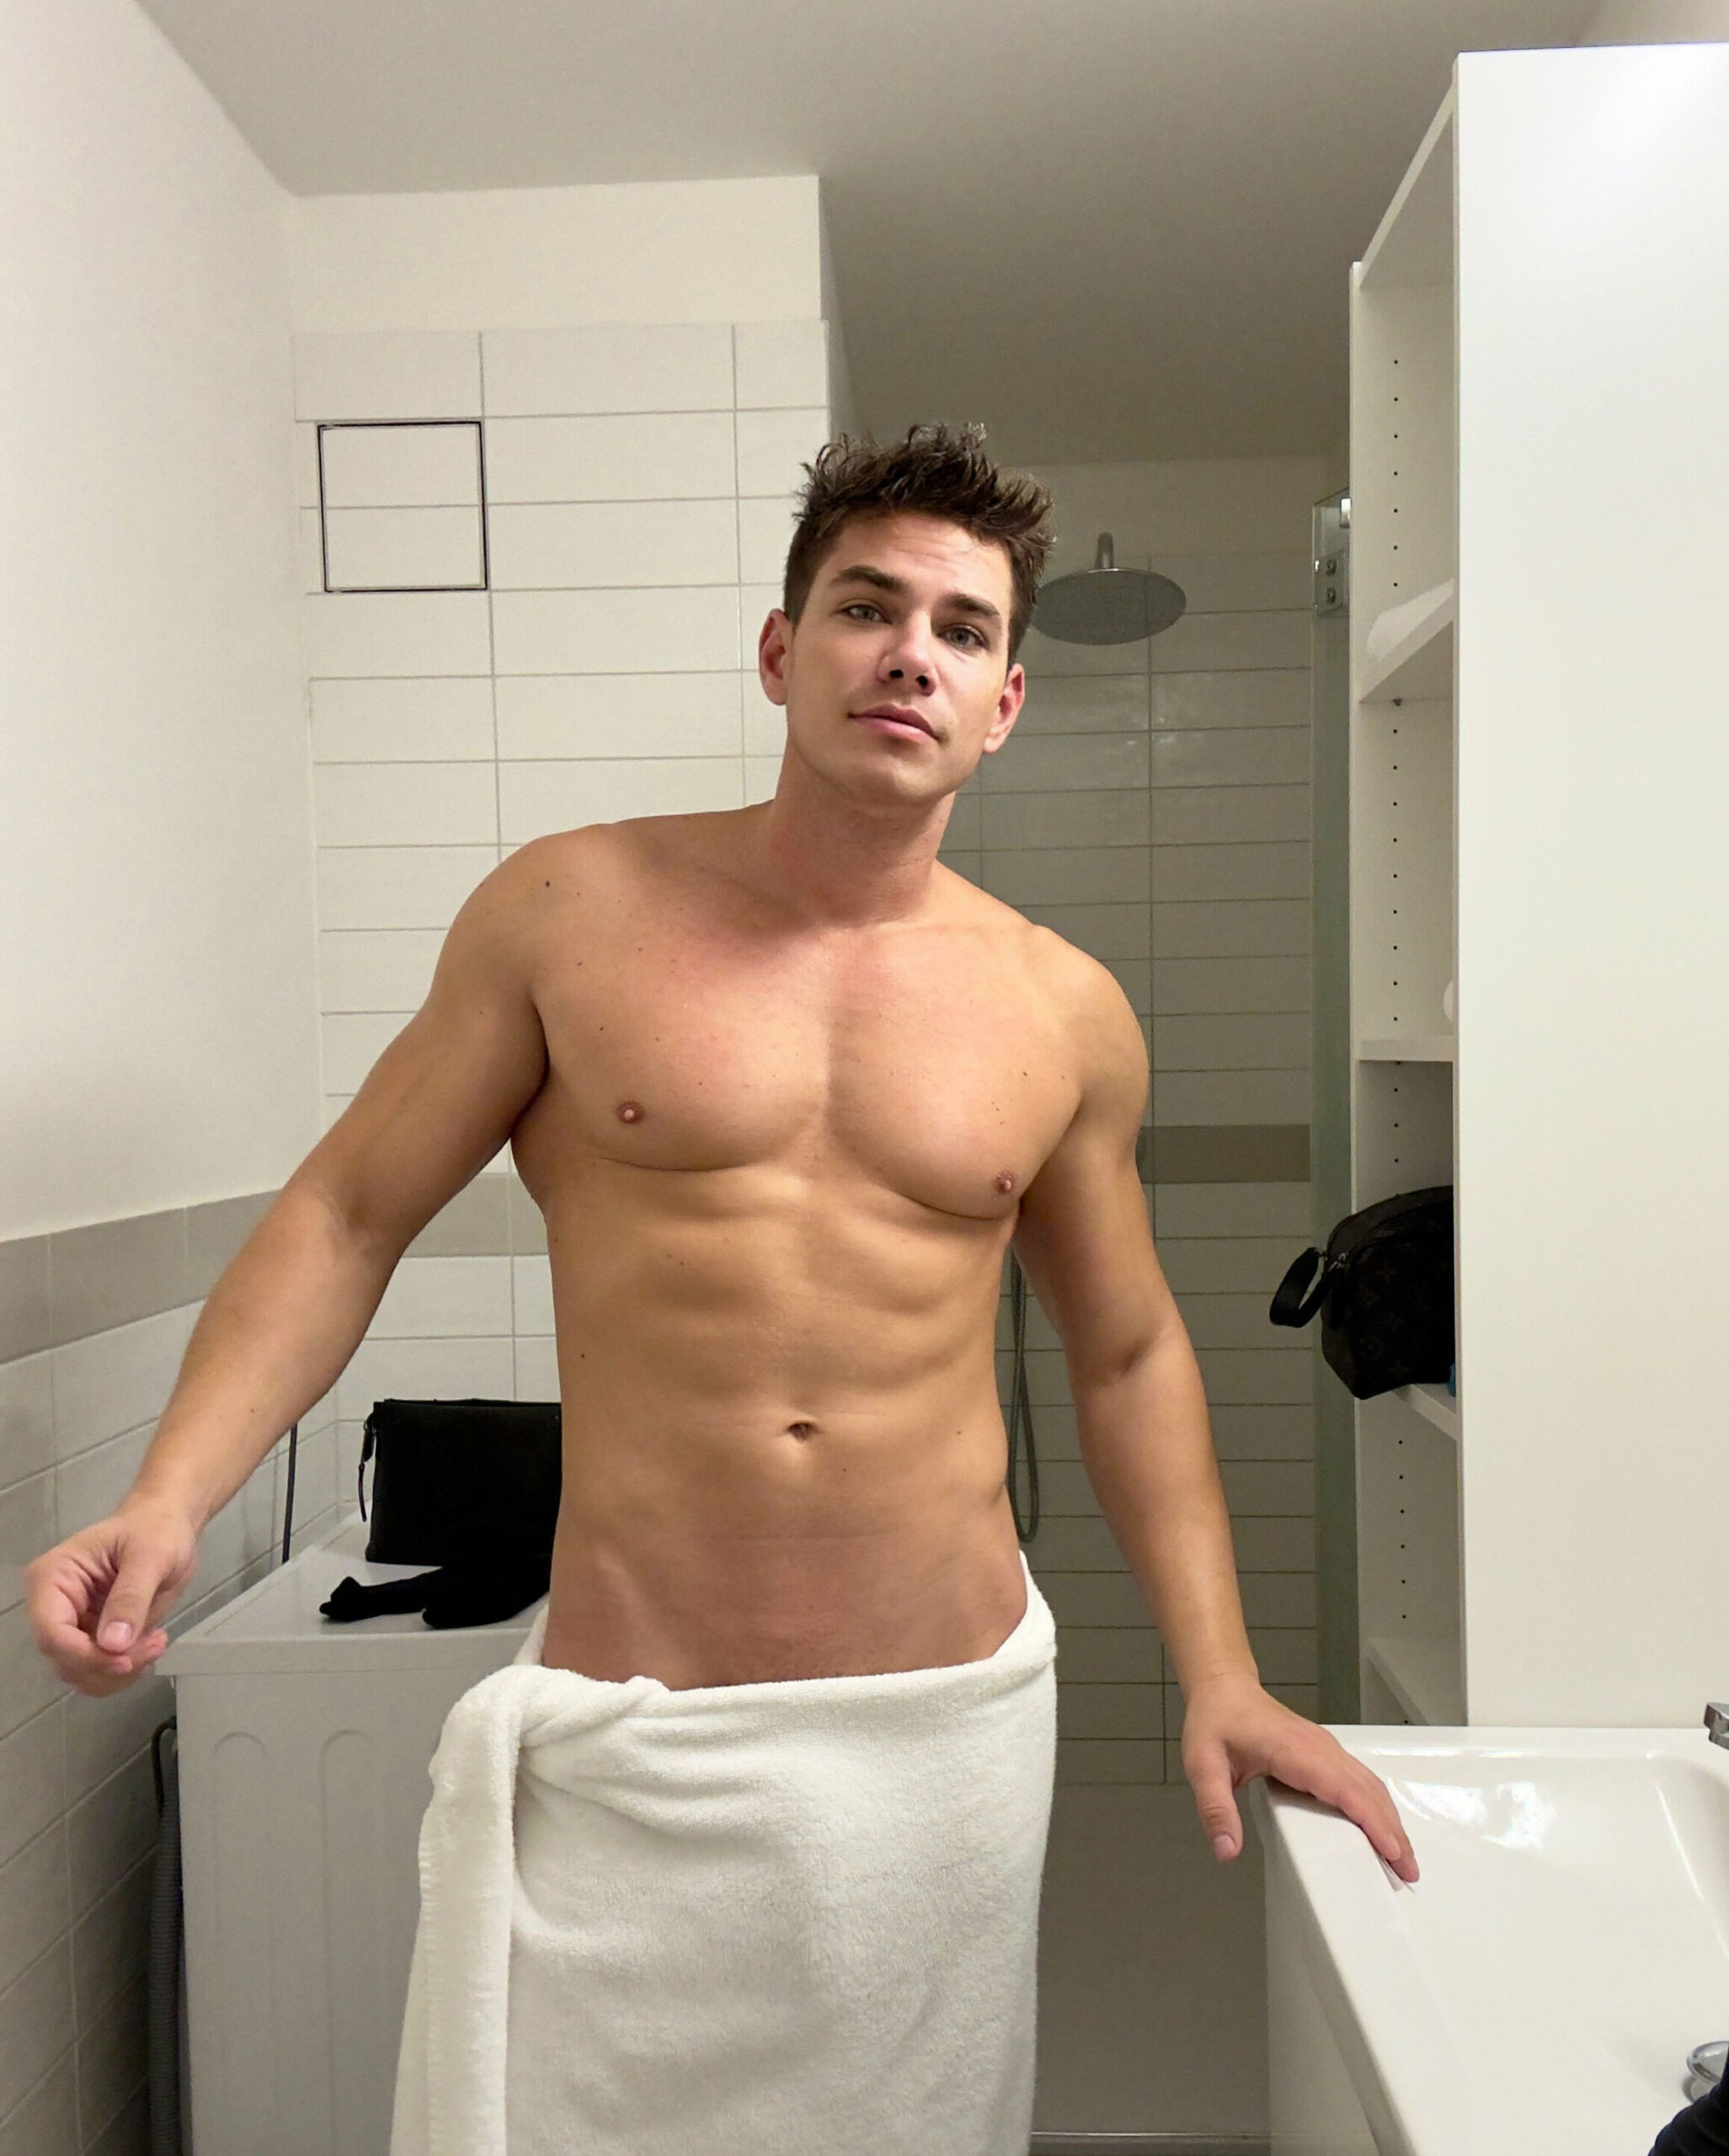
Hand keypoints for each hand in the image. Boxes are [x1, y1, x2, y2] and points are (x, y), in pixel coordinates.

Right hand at [25, 1500, 198, 1696]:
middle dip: (109, 1665)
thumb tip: (112, 1644)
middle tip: (155, 1645)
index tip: (126, 1661)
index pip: (52, 1632)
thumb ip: (130, 1597)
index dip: (85, 1656)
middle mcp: (51, 1606)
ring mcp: (70, 1625)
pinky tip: (149, 1645)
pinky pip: (97, 1672)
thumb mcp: (150, 1555)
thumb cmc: (155, 1530)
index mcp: (52, 1577)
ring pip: (80, 1673)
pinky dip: (124, 1670)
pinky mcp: (89, 1638)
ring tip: (156, 1642)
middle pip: (65, 1659)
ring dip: (119, 1672)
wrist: (166, 1527)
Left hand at [1180, 1672, 1419, 1882]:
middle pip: (1368, 1790)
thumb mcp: (1202, 1766)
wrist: (1222, 1687)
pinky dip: (1378, 1805)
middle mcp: (1319, 1747)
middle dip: (1393, 1831)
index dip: (1372, 1821)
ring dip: (1391, 1820)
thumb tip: (1227, 1851)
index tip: (1393, 1852)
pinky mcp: (1325, 1752)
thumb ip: (1215, 1810)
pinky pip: (1359, 1779)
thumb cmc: (1215, 1722)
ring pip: (1369, 1784)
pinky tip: (1381, 1826)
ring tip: (1403, 1858)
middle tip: (1409, 1873)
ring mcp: (1325, 1748)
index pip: (1344, 1789)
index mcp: (1294, 1750)